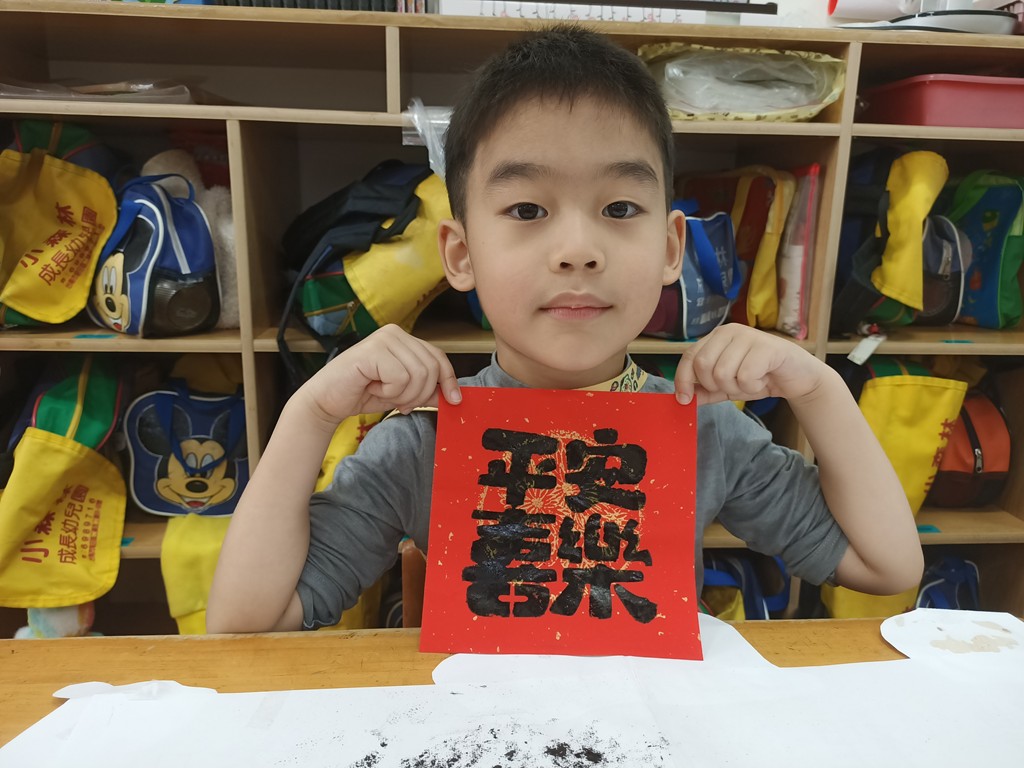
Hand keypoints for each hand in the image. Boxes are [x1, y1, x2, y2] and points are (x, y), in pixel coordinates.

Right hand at [299, 324, 460, 427]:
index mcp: (404, 339)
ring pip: (418, 375)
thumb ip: (426, 389)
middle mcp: (395, 333)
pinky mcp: (373, 350)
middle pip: (431, 368)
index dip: (448, 380)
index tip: (453, 400)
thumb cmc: (362, 393)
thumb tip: (453, 395)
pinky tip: (372, 387)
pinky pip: (400, 378)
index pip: (438, 357)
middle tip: (398, 400)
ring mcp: (384, 339)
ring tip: (382, 392)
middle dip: (419, 394)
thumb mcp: (402, 392)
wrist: (327, 400)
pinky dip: (389, 392)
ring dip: (403, 395)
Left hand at [674, 324, 825, 405]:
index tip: (684, 400)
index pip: (689, 356)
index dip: (683, 380)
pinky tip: (763, 379)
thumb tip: (681, 399)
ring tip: (751, 381)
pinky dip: (752, 387)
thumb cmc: (760, 377)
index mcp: (716, 337)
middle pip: (703, 365)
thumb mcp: (726, 387)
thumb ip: (704, 391)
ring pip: (722, 373)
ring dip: (736, 388)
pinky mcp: (766, 347)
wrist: (797, 377)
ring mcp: (748, 336)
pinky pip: (745, 376)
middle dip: (716, 386)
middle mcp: (729, 331)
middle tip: (734, 386)